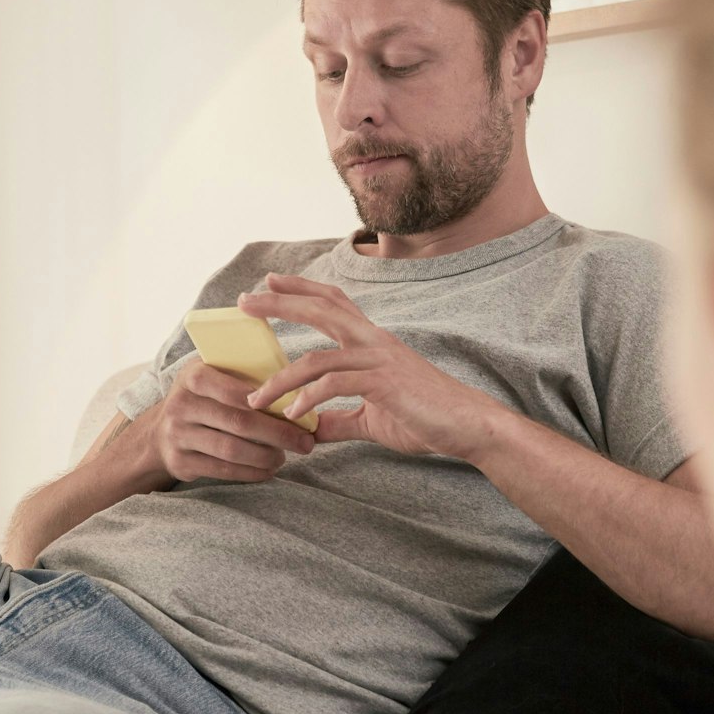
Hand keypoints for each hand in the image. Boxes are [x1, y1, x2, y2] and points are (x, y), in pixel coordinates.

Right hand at [147, 358, 317, 483]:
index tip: (296, 411)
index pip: (234, 389)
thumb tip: (298, 391)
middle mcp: (181, 404)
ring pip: (231, 449)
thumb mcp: (214, 377)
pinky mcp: (180, 462)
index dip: (267, 402)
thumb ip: (245, 377)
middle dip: (278, 434)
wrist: (159, 432)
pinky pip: (222, 469)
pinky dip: (250, 472)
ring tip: (284, 457)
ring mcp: (178, 435)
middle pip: (239, 421)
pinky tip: (267, 470)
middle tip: (304, 442)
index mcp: (193, 376)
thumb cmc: (203, 399)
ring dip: (265, 456)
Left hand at [237, 273, 507, 459]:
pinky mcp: (383, 382)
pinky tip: (293, 415)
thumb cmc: (426, 418)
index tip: (270, 283)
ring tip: (256, 399)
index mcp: (373, 342)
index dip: (302, 289)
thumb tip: (312, 431)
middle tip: (245, 301)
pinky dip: (309, 399)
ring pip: (317, 357)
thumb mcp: (373, 418)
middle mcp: (374, 341)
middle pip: (321, 309)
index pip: (334, 303)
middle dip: (280, 302)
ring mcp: (379, 359)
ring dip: (281, 380)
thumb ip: (341, 420)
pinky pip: (335, 384)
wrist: (468, 427)